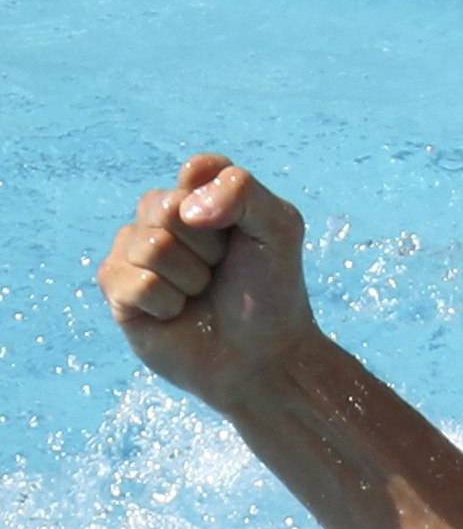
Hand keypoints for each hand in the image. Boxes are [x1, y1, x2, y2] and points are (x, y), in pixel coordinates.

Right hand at [97, 152, 319, 412]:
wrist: (265, 357)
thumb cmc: (272, 293)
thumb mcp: (279, 229)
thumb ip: (242, 189)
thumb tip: (186, 208)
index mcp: (197, 196)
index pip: (197, 171)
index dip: (225, 208)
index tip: (243, 235)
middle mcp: (161, 218)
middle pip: (165, 207)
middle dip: (207, 247)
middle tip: (221, 272)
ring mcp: (134, 252)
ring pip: (151, 246)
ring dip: (190, 278)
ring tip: (202, 295)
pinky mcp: (118, 290)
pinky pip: (135, 282)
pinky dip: (167, 303)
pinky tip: (178, 314)